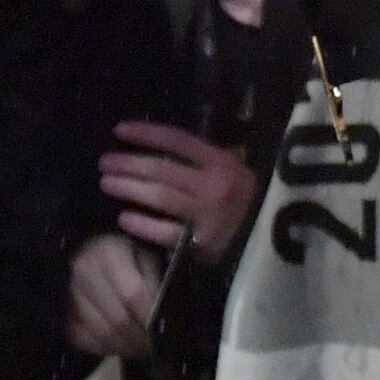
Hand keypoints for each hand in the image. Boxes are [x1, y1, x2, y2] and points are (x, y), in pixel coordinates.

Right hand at [64, 230, 162, 358]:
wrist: (87, 251)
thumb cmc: (126, 254)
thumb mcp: (147, 256)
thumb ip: (157, 281)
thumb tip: (163, 314)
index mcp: (108, 254)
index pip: (133, 294)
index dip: (150, 316)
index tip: (164, 330)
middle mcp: (83, 273)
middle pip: (117, 319)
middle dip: (141, 339)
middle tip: (157, 347)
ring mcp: (67, 295)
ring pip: (102, 334)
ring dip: (126, 347)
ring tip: (142, 349)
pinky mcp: (60, 314)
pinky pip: (84, 341)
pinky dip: (106, 349)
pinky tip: (121, 346)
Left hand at [102, 119, 263, 255]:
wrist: (276, 248)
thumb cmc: (254, 206)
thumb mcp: (240, 175)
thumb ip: (208, 163)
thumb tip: (165, 148)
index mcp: (223, 163)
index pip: (178, 140)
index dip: (146, 133)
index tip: (119, 130)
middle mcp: (214, 185)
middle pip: (162, 168)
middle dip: (129, 163)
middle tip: (104, 161)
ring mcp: (206, 215)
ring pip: (159, 197)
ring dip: (128, 188)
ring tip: (106, 182)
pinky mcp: (201, 245)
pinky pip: (164, 232)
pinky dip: (142, 224)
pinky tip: (123, 217)